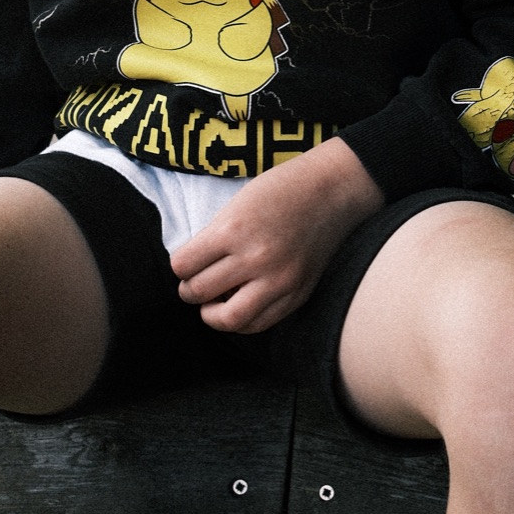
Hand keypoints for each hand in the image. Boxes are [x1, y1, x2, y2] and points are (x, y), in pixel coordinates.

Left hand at [170, 137, 382, 333]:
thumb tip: (193, 270)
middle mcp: (254, 259)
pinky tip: (239, 306)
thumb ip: (214, 238)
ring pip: (228, 320)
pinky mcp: (297, 294)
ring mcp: (279, 280)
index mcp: (233, 230)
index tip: (186, 263)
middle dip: (190, 290)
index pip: (183, 265)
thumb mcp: (237, 204)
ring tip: (213, 303)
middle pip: (199, 292)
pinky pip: (259, 323)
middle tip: (194, 284)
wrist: (333, 190)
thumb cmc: (281, 189)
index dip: (180, 265)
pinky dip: (242, 320)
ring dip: (211, 314)